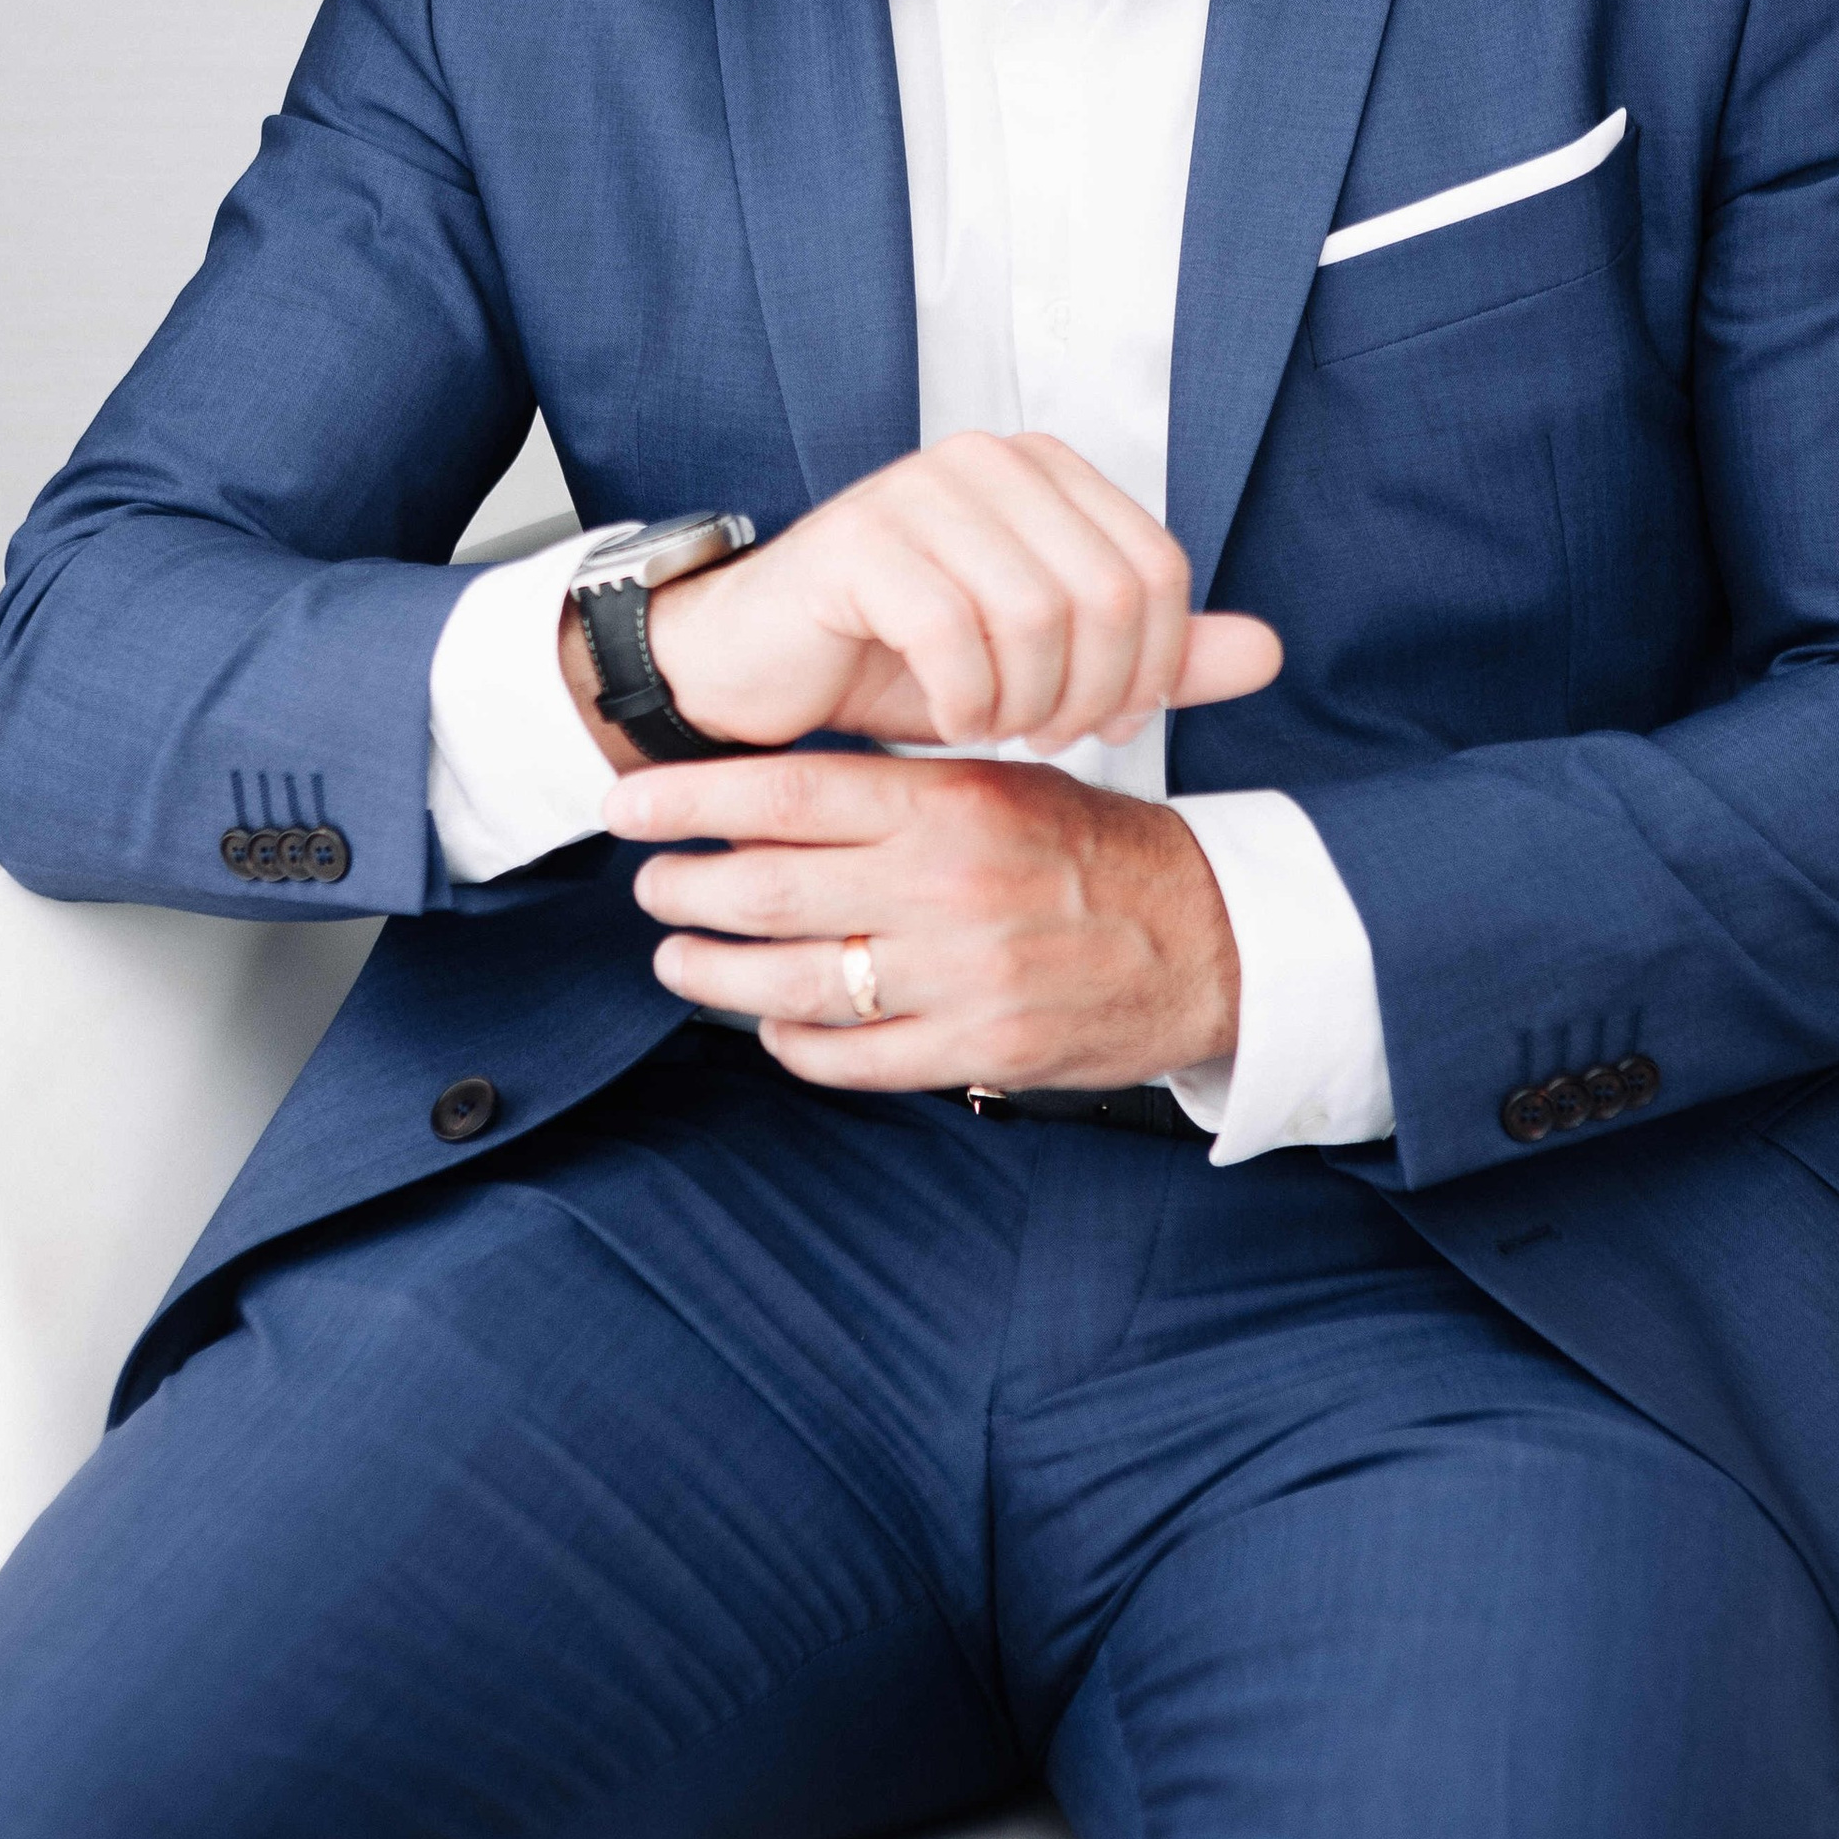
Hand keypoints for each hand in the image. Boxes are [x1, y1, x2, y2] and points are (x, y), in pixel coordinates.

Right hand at [568, 432, 1280, 765]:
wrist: (764, 664)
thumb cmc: (904, 660)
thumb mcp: (1050, 665)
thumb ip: (1158, 657)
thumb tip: (1270, 653)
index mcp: (1046, 469)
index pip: (1158, 569)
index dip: (1154, 667)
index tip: (1108, 721)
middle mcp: (989, 459)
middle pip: (1109, 594)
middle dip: (1093, 693)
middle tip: (1049, 736)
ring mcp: (918, 489)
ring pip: (1036, 617)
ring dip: (1026, 702)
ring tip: (995, 727)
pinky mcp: (857, 540)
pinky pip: (953, 637)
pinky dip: (963, 701)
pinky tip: (947, 719)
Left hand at [613, 752, 1243, 1093]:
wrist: (1212, 937)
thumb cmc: (1091, 851)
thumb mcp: (1001, 780)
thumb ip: (894, 786)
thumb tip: (766, 791)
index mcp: (950, 801)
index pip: (786, 793)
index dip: (690, 799)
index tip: (626, 803)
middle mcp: (947, 886)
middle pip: (768, 889)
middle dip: (685, 889)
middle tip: (650, 885)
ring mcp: (961, 976)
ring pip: (793, 981)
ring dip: (715, 971)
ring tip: (678, 957)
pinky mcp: (977, 1049)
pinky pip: (850, 1057)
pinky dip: (794, 1044)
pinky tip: (771, 1026)